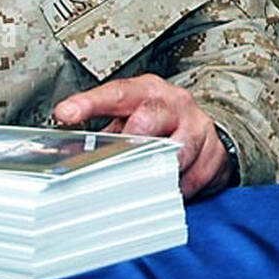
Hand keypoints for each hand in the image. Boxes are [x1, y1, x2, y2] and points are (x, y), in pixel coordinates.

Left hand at [52, 74, 232, 198]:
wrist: (209, 130)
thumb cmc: (161, 123)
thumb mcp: (131, 118)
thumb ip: (104, 131)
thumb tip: (67, 150)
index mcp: (148, 90)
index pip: (116, 93)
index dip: (89, 103)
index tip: (65, 113)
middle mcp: (174, 102)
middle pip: (147, 119)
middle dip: (130, 141)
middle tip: (118, 159)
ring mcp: (197, 125)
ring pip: (174, 152)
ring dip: (156, 170)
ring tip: (145, 180)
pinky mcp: (214, 151)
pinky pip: (192, 177)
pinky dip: (177, 188)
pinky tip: (170, 186)